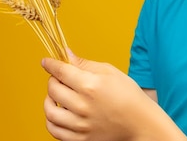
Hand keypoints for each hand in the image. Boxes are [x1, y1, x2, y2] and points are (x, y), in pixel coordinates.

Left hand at [41, 51, 186, 140]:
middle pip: (53, 89)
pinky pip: (54, 130)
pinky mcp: (81, 139)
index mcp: (91, 86)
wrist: (140, 123)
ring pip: (49, 111)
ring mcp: (81, 125)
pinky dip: (51, 120)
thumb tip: (66, 54)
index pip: (61, 71)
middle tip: (59, 78)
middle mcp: (83, 106)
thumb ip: (85, 64)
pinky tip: (59, 112)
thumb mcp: (110, 72)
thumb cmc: (128, 95)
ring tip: (56, 96)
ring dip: (49, 100)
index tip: (47, 62)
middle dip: (53, 79)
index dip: (51, 64)